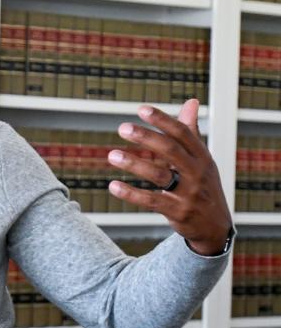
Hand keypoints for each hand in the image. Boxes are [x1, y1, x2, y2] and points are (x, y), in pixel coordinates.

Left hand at [106, 98, 232, 255]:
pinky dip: (131, 194)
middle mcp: (197, 173)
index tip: (142, 109)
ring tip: (112, 155)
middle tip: (122, 127)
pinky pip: (152, 201)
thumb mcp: (201, 158)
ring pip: (159, 175)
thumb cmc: (203, 185)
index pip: (183, 133)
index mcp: (202, 156)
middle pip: (171, 150)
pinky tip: (113, 186)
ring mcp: (189, 194)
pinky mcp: (178, 212)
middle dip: (146, 137)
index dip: (163, 120)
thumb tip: (191, 101)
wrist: (215, 226)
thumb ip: (191, 132)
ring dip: (134, 164)